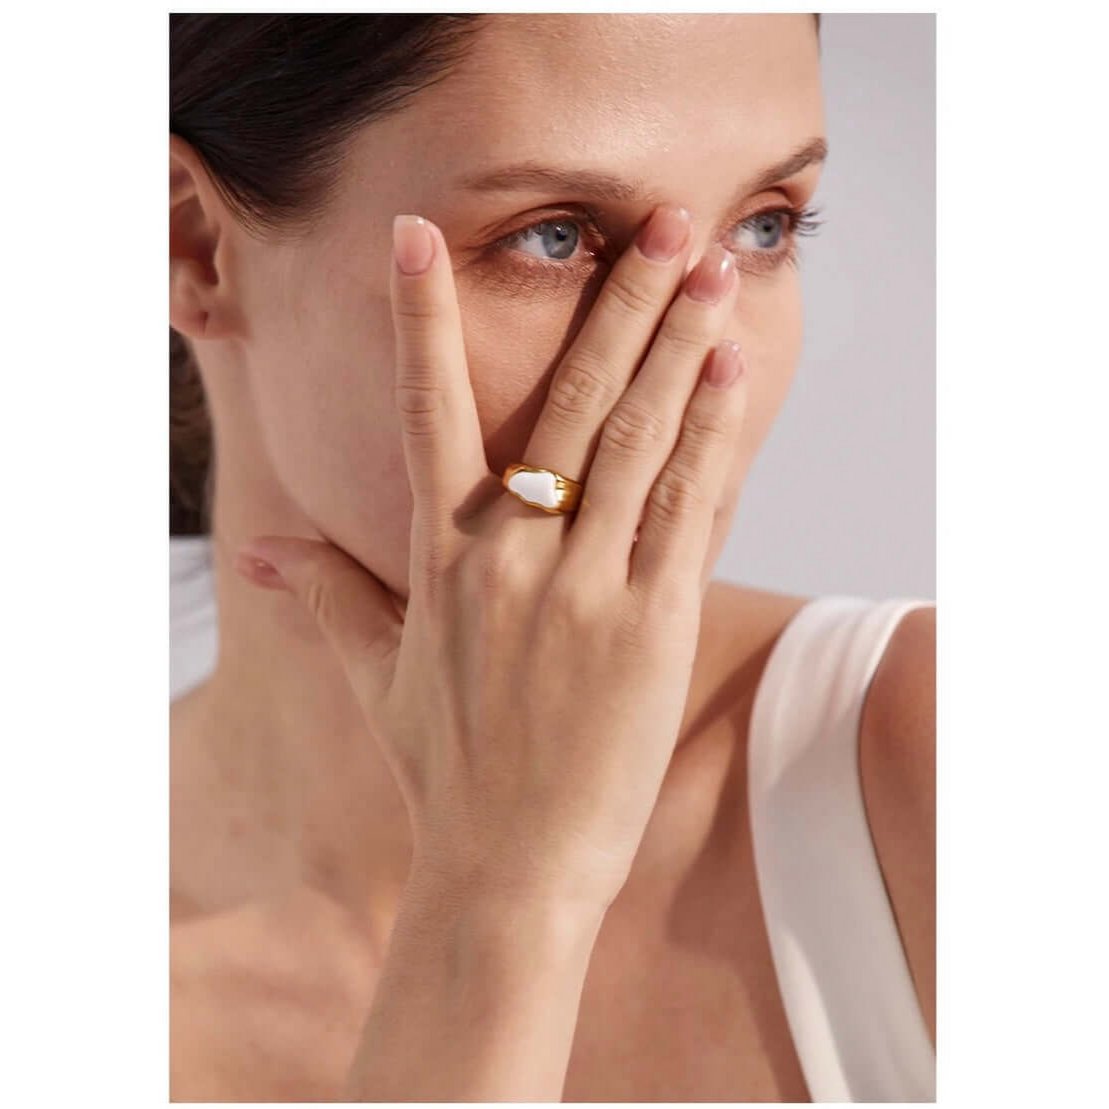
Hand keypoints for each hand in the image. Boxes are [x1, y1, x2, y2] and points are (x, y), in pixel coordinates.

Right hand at [235, 204, 747, 910]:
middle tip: (658, 220)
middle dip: (618, 301)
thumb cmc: (446, 768)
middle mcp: (509, 557)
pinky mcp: (648, 626)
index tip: (414, 236)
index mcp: (441, 560)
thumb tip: (263, 552)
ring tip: (710, 268)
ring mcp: (583, 588)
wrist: (509, 868)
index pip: (426, 413)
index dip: (420, 320)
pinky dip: (709, 440)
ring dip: (679, 347)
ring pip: (638, 441)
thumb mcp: (378, 677)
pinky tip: (729, 376)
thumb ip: (329, 597)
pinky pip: (682, 513)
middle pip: (570, 401)